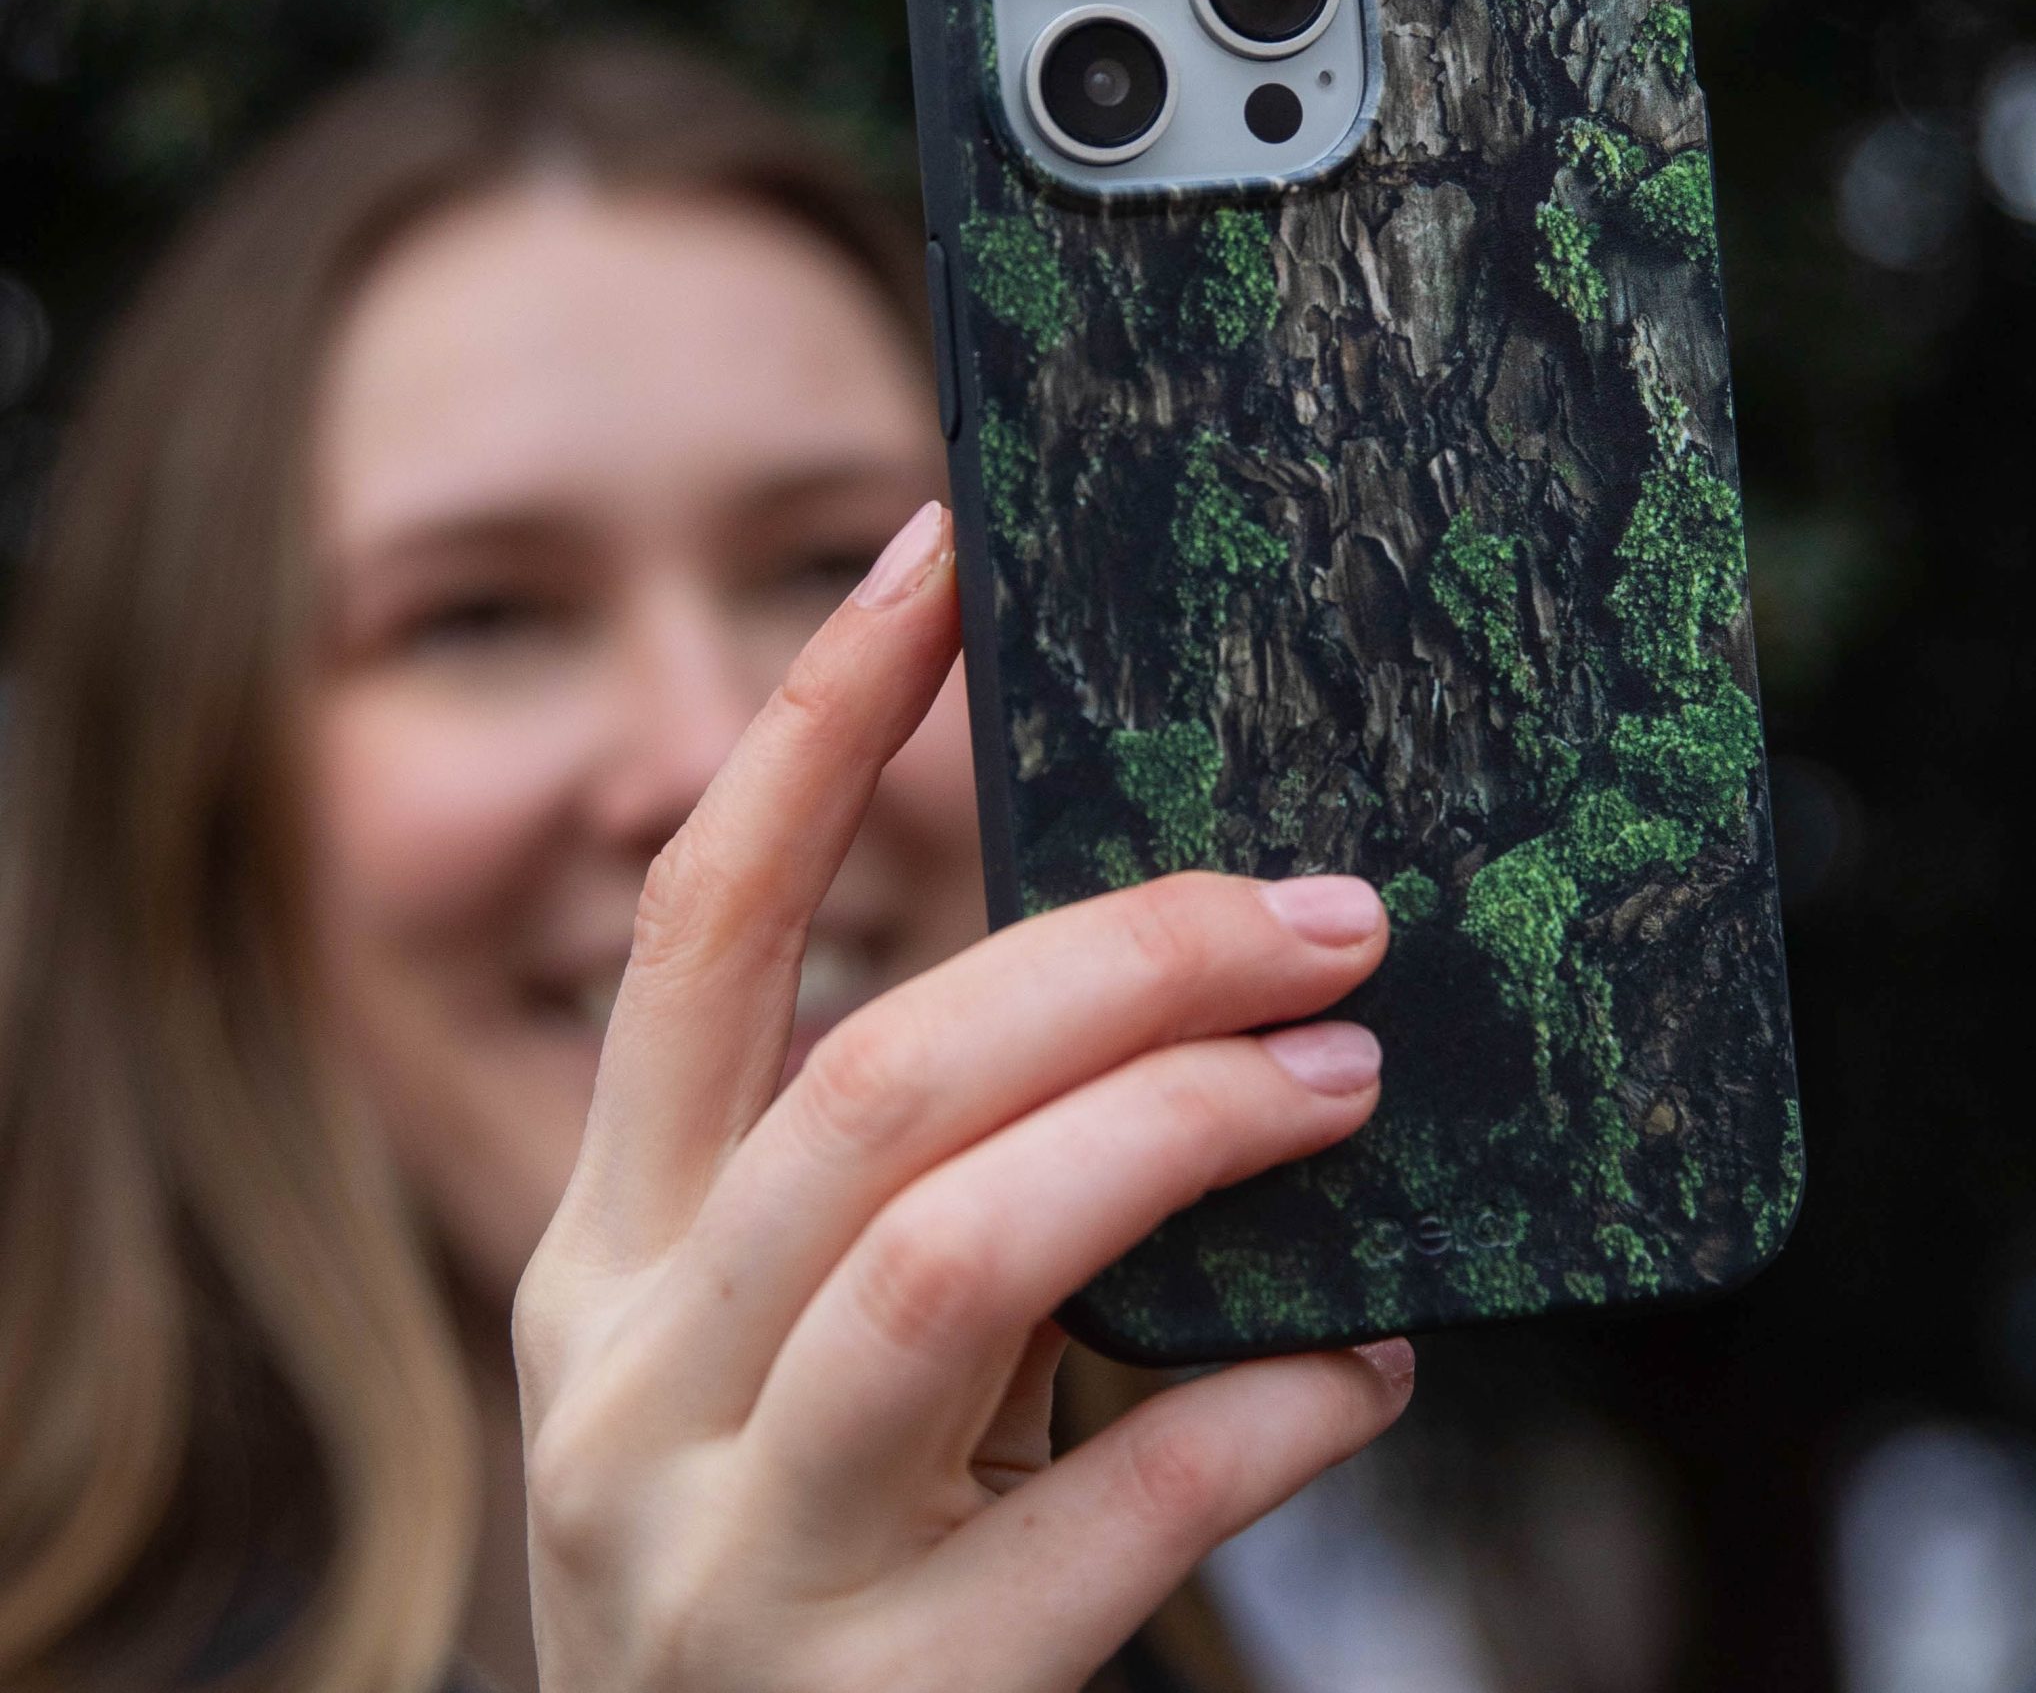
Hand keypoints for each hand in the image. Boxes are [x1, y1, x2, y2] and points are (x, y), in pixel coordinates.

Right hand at [513, 500, 1410, 1691]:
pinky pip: (1118, 1505)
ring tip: (1348, 1082)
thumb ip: (923, 1185)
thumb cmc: (814, 1558)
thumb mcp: (790, 1357)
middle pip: (885, 1076)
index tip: (943, 547)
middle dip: (1130, 958)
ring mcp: (736, 1559)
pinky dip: (1272, 1410)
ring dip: (1193, 1131)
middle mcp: (629, 1388)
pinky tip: (1361, 1369)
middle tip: (1333, 915)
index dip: (821, 724)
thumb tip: (1188, 978)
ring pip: (970, 1252)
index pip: (702, 928)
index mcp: (603, 1258)